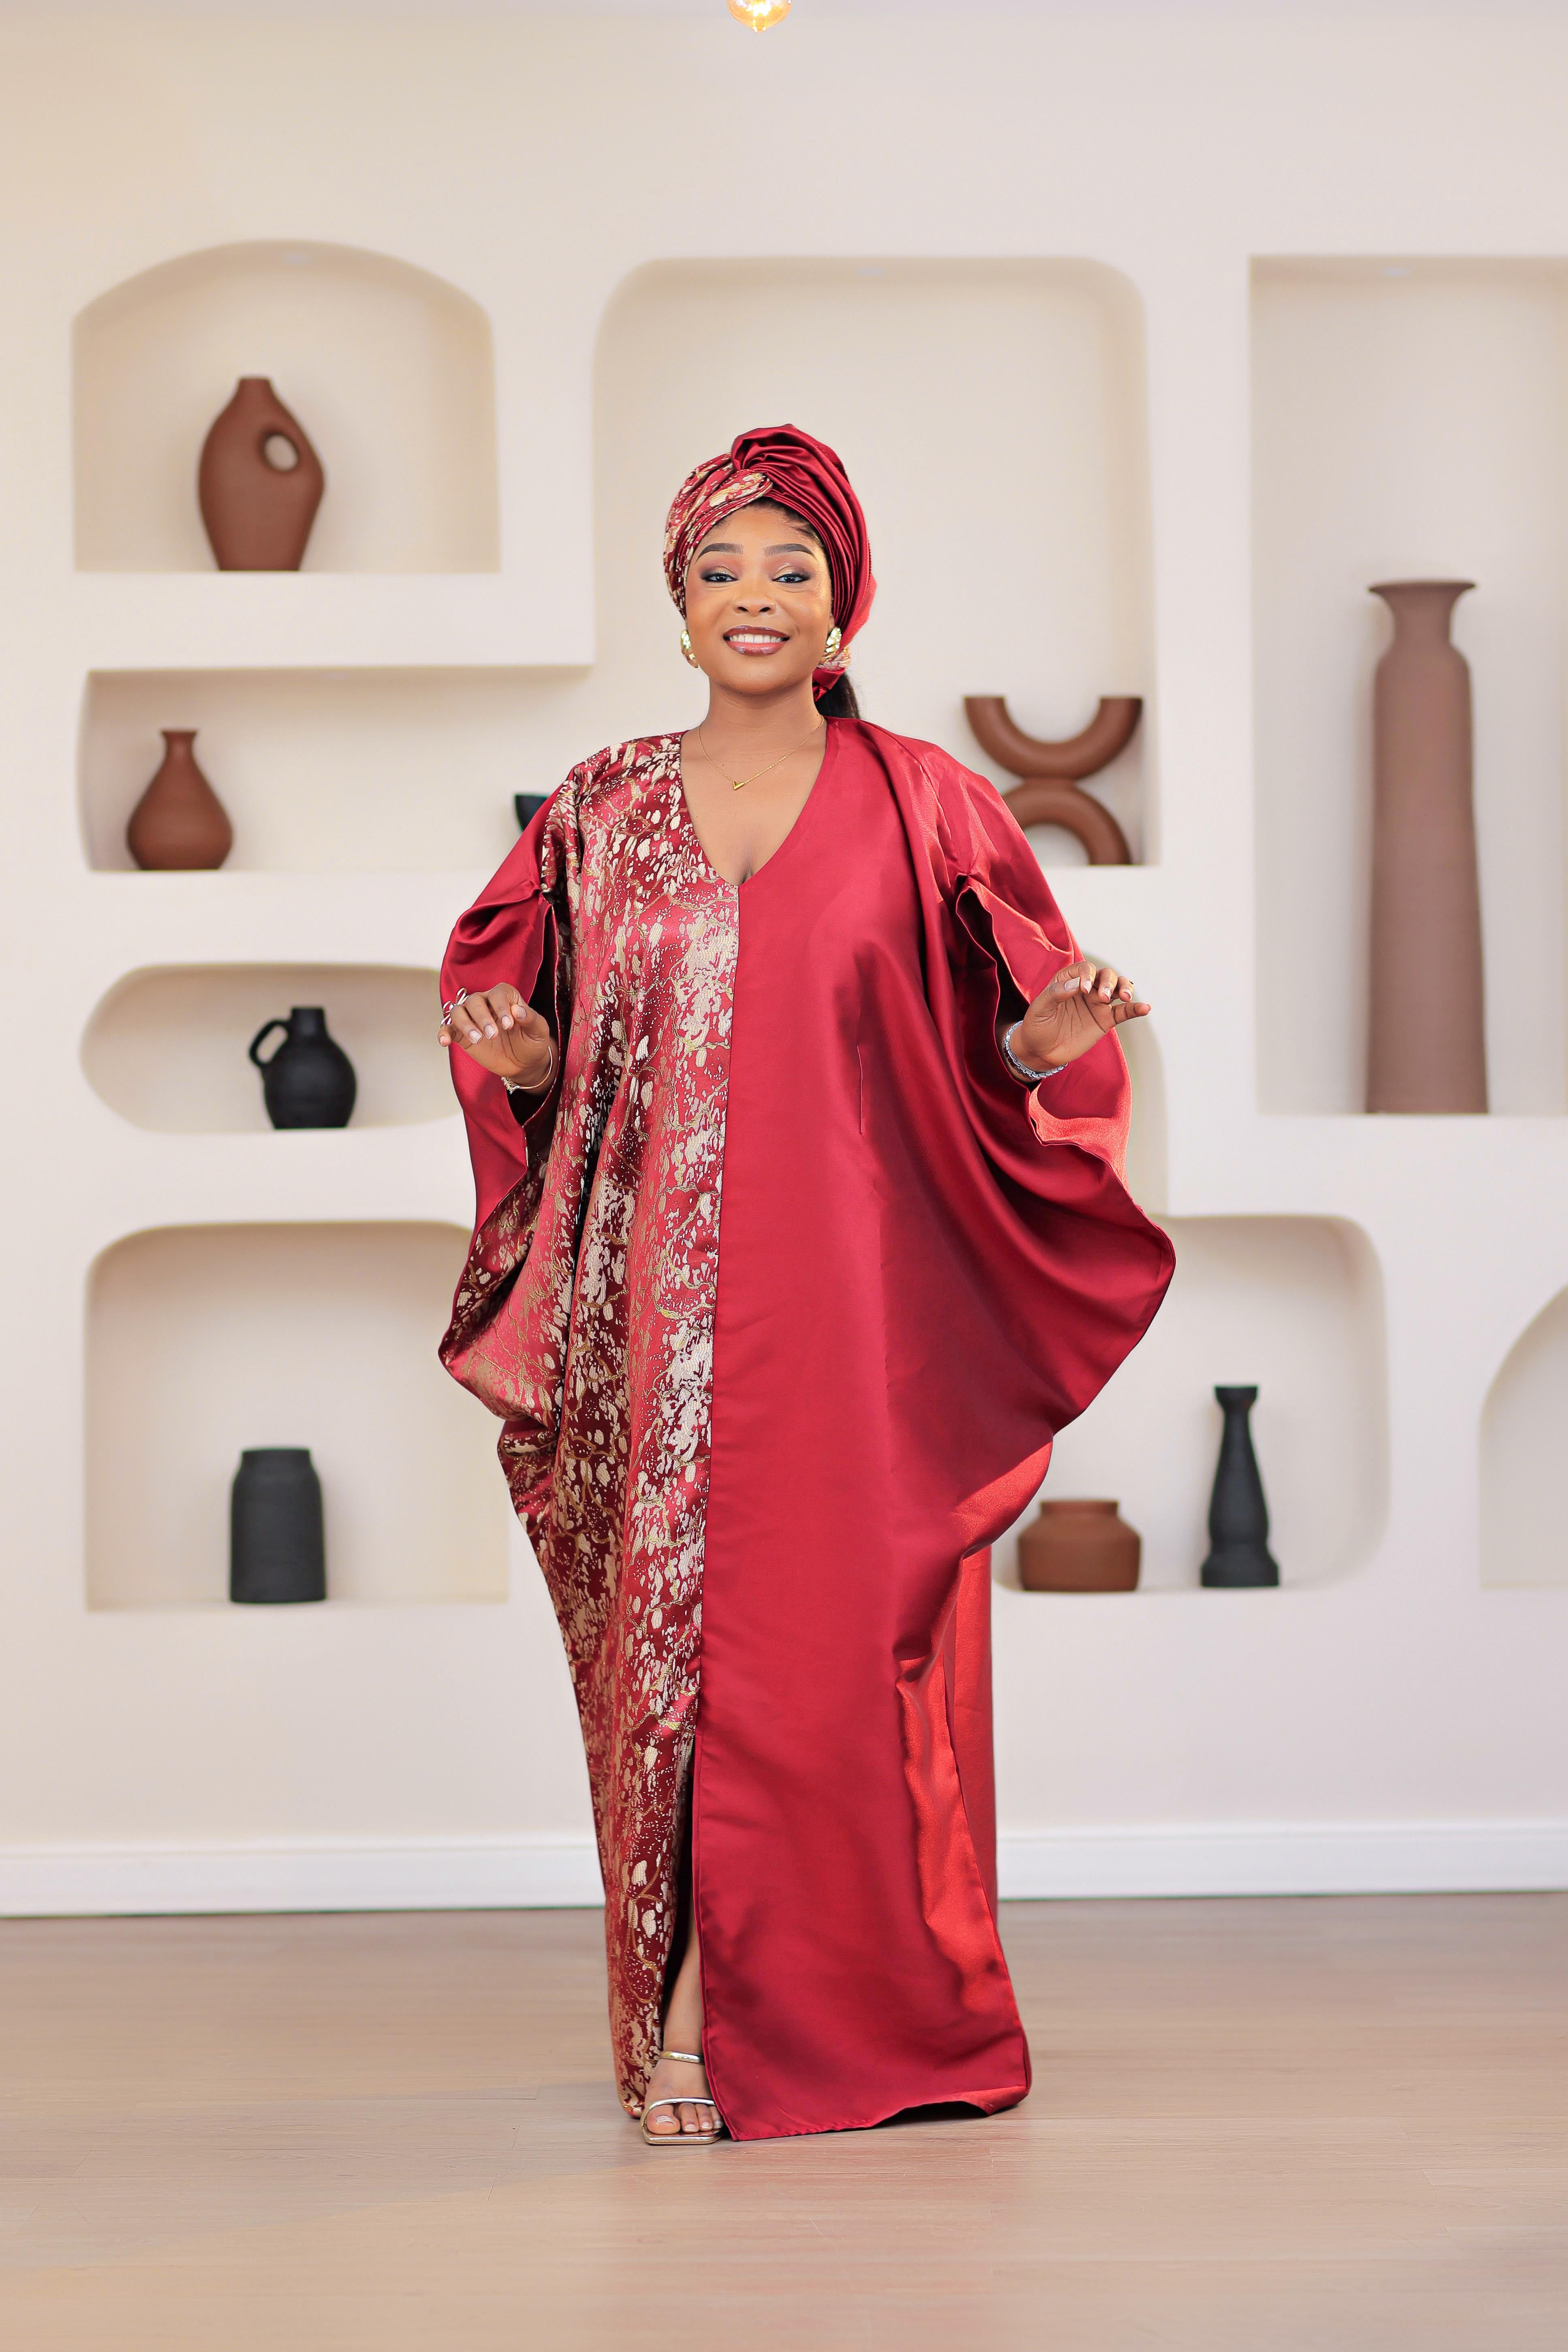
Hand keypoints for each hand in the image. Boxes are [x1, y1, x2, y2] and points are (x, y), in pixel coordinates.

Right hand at [438, 985, 553, 1088]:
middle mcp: (486, 1003)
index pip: (498, 993)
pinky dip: (444, 1033)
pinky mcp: (463, 1035)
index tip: (508, 1025)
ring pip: (458, 1011)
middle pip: (474, 1000)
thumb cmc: (531, 1042)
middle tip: (493, 1036)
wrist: (523, 1063)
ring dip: (464, 1024)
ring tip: (478, 1040)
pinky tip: (444, 1042)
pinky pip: (448, 1029)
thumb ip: (530, 1018)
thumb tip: (517, 1010)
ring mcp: (472, 1018)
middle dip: (482, 1017)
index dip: (501, 1006)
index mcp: (506, 997)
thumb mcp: (539, 1031)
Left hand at [1007, 958, 1149, 1073]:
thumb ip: (1056, 994)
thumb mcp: (1039, 1009)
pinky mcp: (1105, 1020)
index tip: (1084, 990)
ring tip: (1127, 997)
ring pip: (1118, 988)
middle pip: (1106, 975)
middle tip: (1105, 997)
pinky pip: (1123, 1012)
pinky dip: (1135, 1009)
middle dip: (1110, 982)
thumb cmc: (1037, 1026)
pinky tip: (1145, 1008)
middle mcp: (1086, 988)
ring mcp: (1098, 1003)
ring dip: (1125, 988)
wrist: (1040, 1051)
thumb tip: (1077, 984)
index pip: (1085, 968)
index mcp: (1069, 979)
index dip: (1088, 975)